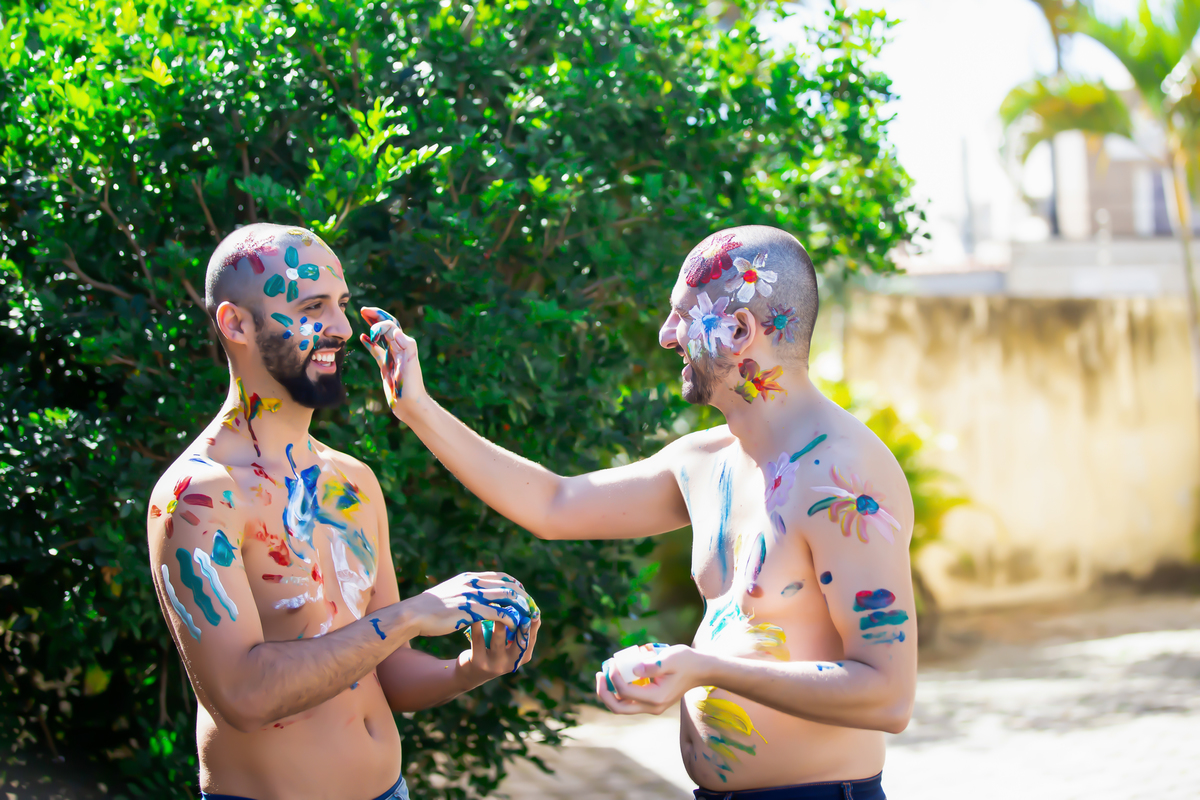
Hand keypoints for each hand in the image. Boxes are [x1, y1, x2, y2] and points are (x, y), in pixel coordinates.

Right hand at [358, 307, 426, 418]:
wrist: (410, 404)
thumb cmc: (412, 386)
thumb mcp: (411, 365)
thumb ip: (407, 346)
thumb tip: (395, 331)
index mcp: (405, 345)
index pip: (391, 326)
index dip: (380, 323)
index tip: (371, 332)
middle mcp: (399, 349)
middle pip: (387, 327)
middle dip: (376, 317)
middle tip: (363, 310)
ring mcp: (392, 357)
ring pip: (381, 337)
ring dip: (373, 326)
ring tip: (363, 316)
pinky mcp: (386, 366)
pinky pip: (377, 351)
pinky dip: (370, 343)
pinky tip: (363, 337)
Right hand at [410, 572, 533, 638]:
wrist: (413, 614)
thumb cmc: (428, 608)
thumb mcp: (449, 593)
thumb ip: (464, 591)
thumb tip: (473, 595)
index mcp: (469, 578)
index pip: (500, 576)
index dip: (515, 585)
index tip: (523, 594)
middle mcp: (473, 583)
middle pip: (507, 585)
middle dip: (523, 596)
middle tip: (531, 606)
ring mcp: (472, 596)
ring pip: (506, 597)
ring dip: (520, 606)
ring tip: (528, 616)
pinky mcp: (470, 610)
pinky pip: (497, 613)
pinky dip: (509, 618)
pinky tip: (515, 625)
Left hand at [458, 614, 541, 685]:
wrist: (470, 674)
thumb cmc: (492, 653)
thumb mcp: (507, 647)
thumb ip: (516, 633)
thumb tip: (527, 610)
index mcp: (520, 658)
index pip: (530, 641)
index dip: (533, 626)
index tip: (535, 612)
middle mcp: (510, 663)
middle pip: (520, 643)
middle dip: (522, 627)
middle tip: (522, 611)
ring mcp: (494, 664)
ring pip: (498, 639)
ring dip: (499, 621)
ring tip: (497, 607)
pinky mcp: (478, 661)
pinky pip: (478, 638)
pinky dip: (477, 624)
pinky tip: (477, 612)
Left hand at [595, 644, 705, 715]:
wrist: (700, 670)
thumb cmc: (686, 661)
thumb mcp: (670, 658)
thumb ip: (652, 665)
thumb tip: (633, 669)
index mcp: (656, 698)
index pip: (625, 692)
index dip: (614, 677)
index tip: (613, 661)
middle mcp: (652, 707)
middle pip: (618, 708)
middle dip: (604, 692)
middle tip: (599, 674)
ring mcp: (651, 707)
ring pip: (621, 707)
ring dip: (609, 692)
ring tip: (604, 673)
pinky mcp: (650, 703)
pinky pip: (628, 701)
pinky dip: (618, 690)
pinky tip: (617, 674)